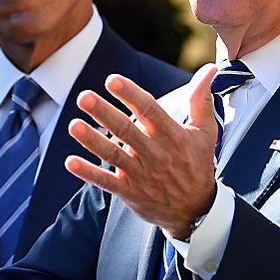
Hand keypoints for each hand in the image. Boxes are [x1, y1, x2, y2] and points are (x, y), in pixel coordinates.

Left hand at [66, 65, 218, 238]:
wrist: (196, 211)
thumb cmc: (197, 164)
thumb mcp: (205, 132)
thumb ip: (201, 99)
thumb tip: (209, 69)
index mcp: (172, 136)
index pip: (150, 111)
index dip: (131, 95)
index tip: (112, 80)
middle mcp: (155, 154)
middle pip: (127, 131)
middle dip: (104, 114)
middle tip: (84, 97)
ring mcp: (141, 174)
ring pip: (114, 155)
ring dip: (92, 140)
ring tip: (74, 125)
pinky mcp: (130, 192)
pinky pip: (106, 182)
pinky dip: (89, 173)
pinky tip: (71, 162)